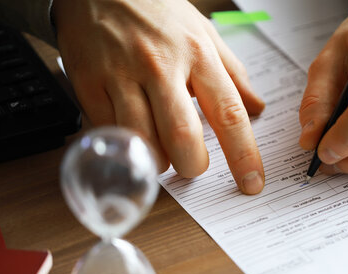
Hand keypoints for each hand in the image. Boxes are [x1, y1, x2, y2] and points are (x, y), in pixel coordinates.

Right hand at [52, 0, 265, 193]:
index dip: (243, 155)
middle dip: (193, 165)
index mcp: (198, 54)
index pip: (229, 114)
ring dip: (158, 161)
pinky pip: (110, 132)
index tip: (252, 183)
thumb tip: (258, 107)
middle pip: (183, 137)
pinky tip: (132, 132)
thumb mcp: (203, 33)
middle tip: (193, 163)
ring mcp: (121, 75)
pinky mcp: (88, 84)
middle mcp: (161, 66)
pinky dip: (126, 144)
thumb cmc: (156, 12)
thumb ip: (233, 73)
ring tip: (161, 150)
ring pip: (143, 141)